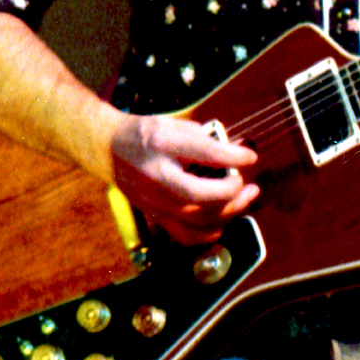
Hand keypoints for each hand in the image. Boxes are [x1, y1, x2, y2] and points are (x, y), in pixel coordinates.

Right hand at [108, 113, 258, 245]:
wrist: (109, 149)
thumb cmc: (146, 134)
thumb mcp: (176, 124)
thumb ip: (208, 138)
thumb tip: (240, 152)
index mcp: (163, 143)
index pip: (206, 153)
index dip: (235, 156)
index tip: (250, 156)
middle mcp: (156, 174)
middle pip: (201, 195)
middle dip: (232, 193)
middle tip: (249, 185)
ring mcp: (153, 199)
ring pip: (196, 219)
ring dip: (228, 213)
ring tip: (244, 200)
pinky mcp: (154, 215)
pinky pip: (186, 235)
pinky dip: (210, 232)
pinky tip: (222, 219)